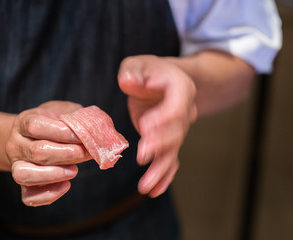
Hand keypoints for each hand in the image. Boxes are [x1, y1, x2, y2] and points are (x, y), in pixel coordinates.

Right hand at [6, 101, 91, 205]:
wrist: (33, 136)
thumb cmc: (54, 122)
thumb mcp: (65, 112)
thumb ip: (79, 117)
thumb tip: (98, 128)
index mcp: (24, 122)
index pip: (36, 127)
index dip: (61, 132)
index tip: (81, 136)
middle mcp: (16, 144)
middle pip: (37, 152)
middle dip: (67, 154)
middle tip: (86, 153)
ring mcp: (16, 166)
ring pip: (25, 175)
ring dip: (54, 174)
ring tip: (74, 170)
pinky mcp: (23, 186)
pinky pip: (29, 198)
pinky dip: (49, 195)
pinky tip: (66, 185)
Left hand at [118, 55, 196, 197]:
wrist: (163, 81)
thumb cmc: (148, 71)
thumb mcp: (137, 64)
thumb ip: (132, 71)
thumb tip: (128, 82)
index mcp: (181, 88)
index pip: (176, 107)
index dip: (164, 118)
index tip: (146, 126)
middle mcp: (185, 110)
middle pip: (175, 132)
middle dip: (159, 145)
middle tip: (142, 155)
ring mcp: (180, 127)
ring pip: (172, 150)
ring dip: (160, 168)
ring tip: (146, 186)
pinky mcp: (170, 139)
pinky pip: (170, 158)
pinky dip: (164, 175)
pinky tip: (154, 189)